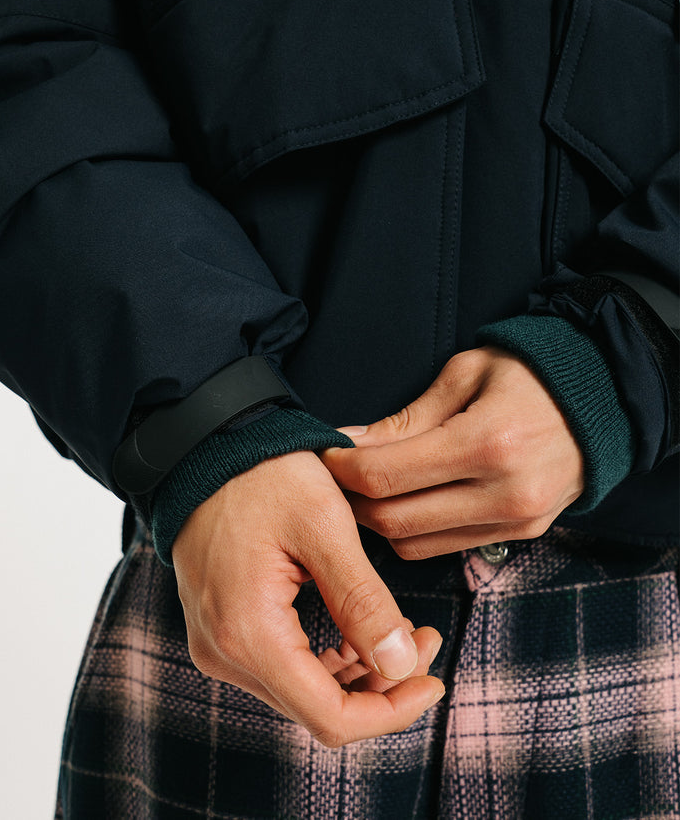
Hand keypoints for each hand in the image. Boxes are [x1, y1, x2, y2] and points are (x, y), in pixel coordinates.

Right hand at [172, 451, 443, 747]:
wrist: (207, 449)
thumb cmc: (263, 477)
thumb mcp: (324, 526)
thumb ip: (363, 600)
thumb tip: (401, 665)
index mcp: (248, 633)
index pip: (330, 717)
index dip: (392, 711)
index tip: (433, 682)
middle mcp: (225, 652)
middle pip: (319, 710)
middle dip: (383, 686)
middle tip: (424, 640)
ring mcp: (218, 644)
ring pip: (303, 693)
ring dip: (359, 675)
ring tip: (401, 632)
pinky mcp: (222, 630)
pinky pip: (283, 668)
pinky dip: (328, 661)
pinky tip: (357, 632)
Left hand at [323, 347, 583, 558]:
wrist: (599, 401)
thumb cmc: (526, 376)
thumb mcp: (464, 375)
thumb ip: (405, 420)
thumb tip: (348, 444)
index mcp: (487, 442)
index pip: (387, 475)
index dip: (342, 470)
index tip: (324, 455)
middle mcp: (504, 493)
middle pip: (394, 520)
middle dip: (352, 501)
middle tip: (335, 476)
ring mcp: (516, 522)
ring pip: (414, 544)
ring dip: (379, 522)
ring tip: (366, 489)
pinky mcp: (521, 535)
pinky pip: (445, 548)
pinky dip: (414, 531)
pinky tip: (405, 500)